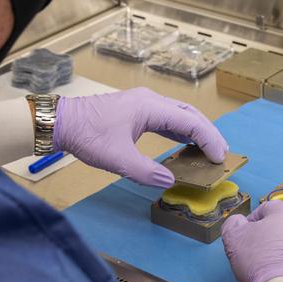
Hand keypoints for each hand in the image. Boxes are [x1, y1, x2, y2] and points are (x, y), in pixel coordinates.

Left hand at [54, 88, 227, 187]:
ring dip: (195, 131)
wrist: (61, 123)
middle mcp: (150, 100)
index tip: (219, 158)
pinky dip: (179, 130)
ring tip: (208, 149)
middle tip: (221, 153)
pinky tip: (184, 143)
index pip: (190, 122)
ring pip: (178, 114)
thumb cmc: (87, 136)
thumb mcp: (117, 159)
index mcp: (150, 107)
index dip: (209, 140)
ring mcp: (142, 103)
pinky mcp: (135, 110)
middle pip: (189, 114)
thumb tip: (170, 181)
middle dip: (208, 133)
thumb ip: (146, 172)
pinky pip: (165, 118)